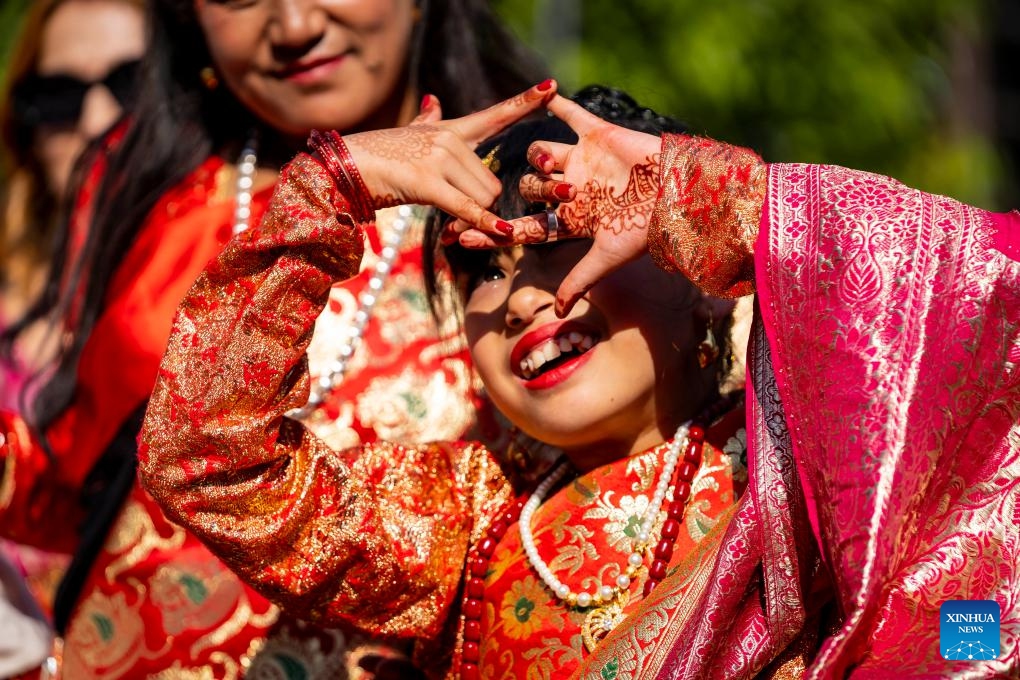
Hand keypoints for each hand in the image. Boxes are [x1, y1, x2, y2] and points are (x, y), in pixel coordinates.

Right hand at [342, 80, 556, 240]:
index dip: (525, 103)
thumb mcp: (408, 134)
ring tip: (451, 230)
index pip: (495, 115)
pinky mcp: (428, 182)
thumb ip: (428, 120)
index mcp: (449, 130)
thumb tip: (433, 101)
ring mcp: (439, 158)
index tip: (553, 87)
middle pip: (491, 182)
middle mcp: (449, 140)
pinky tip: (501, 231)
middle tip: (461, 224)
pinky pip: (466, 208)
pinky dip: (483, 223)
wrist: (344, 166)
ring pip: (482, 198)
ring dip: (474, 221)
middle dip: (482, 209)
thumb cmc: (376, 155)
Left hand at [449, 94, 662, 315]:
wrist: (679, 193)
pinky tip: (543, 93)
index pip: (524, 227)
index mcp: (573, 219)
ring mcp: (584, 162)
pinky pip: (572, 115)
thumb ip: (578, 280)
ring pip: (543, 153)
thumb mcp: (607, 256)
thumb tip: (555, 311)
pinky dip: (558, 104)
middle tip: (558, 192)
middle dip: (533, 190)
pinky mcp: (599, 135)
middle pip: (531, 187)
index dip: (493, 232)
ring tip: (553, 162)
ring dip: (540, 156)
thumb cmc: (645, 228)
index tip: (459, 238)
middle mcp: (574, 190)